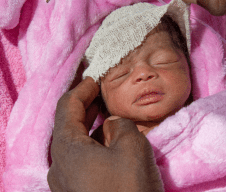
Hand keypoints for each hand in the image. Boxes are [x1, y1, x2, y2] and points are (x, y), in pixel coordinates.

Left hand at [47, 77, 162, 191]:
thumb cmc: (128, 188)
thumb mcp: (130, 145)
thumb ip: (119, 125)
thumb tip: (111, 123)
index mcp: (67, 147)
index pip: (67, 107)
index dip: (81, 89)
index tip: (94, 79)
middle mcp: (60, 163)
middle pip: (69, 124)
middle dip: (85, 106)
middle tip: (101, 94)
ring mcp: (66, 181)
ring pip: (76, 143)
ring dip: (91, 126)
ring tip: (107, 115)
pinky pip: (82, 159)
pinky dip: (94, 144)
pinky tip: (109, 142)